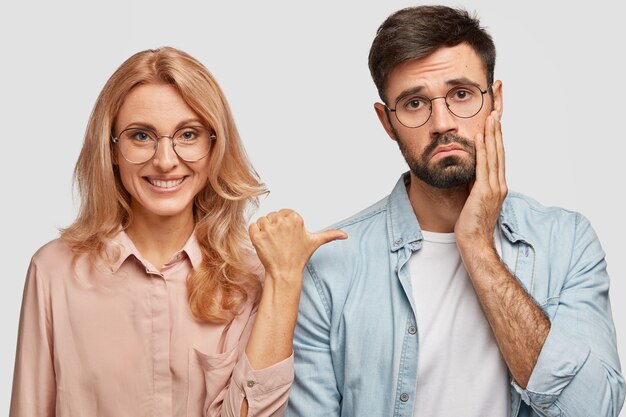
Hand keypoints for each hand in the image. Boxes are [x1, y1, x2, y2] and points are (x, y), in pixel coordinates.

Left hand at [249, 209, 347, 282]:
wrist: (285, 272)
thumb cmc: (299, 256)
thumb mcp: (315, 242)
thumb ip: (330, 235)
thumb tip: (346, 235)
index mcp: (295, 218)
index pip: (283, 212)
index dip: (283, 224)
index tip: (287, 236)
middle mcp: (282, 221)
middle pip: (272, 216)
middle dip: (274, 227)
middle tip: (280, 241)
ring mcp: (269, 229)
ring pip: (262, 221)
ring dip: (264, 230)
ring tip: (272, 243)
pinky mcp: (257, 236)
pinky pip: (252, 226)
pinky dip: (255, 234)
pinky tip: (263, 243)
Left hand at [455, 111, 506, 250]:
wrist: (474, 243)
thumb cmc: (472, 225)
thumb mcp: (474, 199)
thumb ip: (475, 185)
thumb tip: (469, 172)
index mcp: (498, 186)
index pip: (498, 157)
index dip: (497, 139)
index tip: (494, 122)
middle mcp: (499, 184)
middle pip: (499, 152)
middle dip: (497, 131)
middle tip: (496, 111)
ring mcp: (493, 188)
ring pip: (493, 155)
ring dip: (492, 134)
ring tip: (491, 117)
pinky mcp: (484, 192)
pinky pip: (483, 166)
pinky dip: (482, 150)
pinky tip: (479, 137)